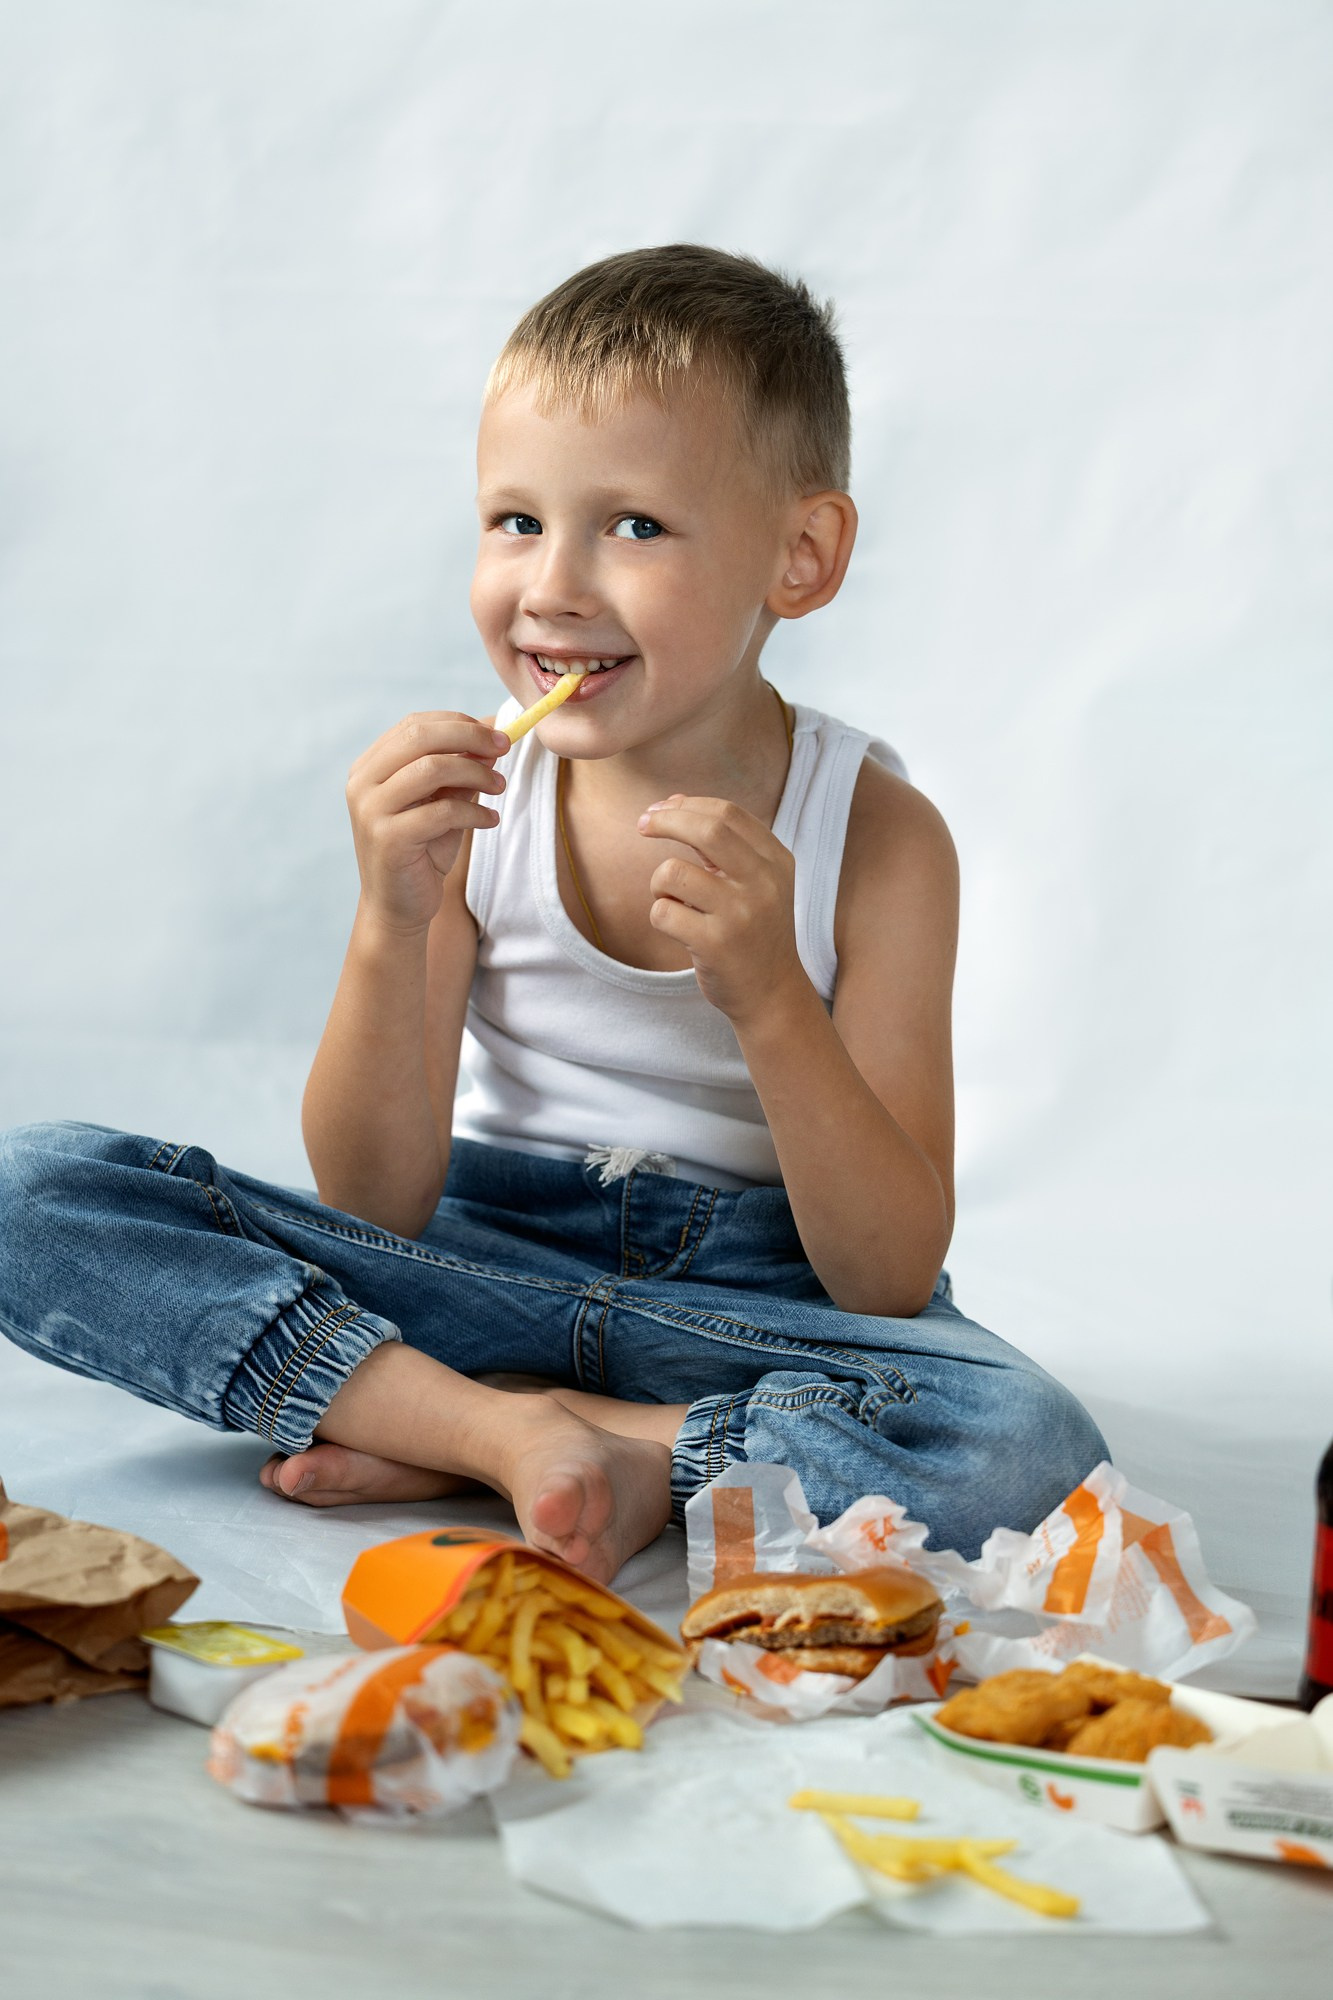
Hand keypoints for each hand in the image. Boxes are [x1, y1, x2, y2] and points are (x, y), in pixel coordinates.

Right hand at [345, 711, 507, 933]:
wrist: (398, 907)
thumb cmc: (422, 850)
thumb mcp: (443, 802)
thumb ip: (459, 771)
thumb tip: (493, 739)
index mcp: (370, 767)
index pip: (415, 725)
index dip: (459, 723)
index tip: (497, 734)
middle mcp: (362, 783)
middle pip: (420, 738)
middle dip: (469, 737)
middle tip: (504, 749)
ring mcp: (370, 810)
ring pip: (431, 769)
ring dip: (475, 773)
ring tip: (500, 786)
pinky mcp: (388, 839)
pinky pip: (441, 811)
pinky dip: (474, 812)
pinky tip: (489, 820)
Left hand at [638, 795, 804, 1022]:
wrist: (772, 992)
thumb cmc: (753, 931)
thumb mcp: (755, 882)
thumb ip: (720, 844)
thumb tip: (672, 801)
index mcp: (776, 861)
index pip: (728, 814)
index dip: (687, 805)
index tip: (660, 809)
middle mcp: (764, 884)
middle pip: (706, 830)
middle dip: (666, 820)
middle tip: (643, 825)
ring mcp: (741, 915)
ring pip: (673, 872)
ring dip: (659, 883)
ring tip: (673, 900)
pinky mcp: (716, 944)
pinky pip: (662, 912)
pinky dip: (660, 916)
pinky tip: (679, 928)